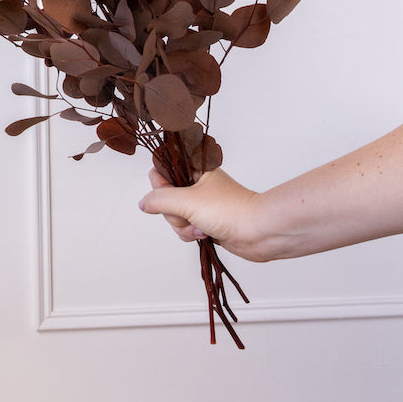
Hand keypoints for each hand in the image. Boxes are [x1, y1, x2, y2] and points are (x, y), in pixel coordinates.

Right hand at [139, 167, 268, 261]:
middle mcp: (196, 183)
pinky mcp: (206, 220)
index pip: (163, 168)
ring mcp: (201, 203)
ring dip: (183, 225)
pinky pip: (185, 227)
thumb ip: (160, 200)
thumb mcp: (187, 201)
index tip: (167, 193)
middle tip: (187, 214)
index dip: (160, 183)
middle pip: (165, 196)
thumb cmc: (229, 210)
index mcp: (194, 167)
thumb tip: (143, 203)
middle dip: (173, 212)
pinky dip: (191, 233)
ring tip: (200, 226)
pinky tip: (205, 234)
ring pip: (174, 214)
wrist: (259, 232)